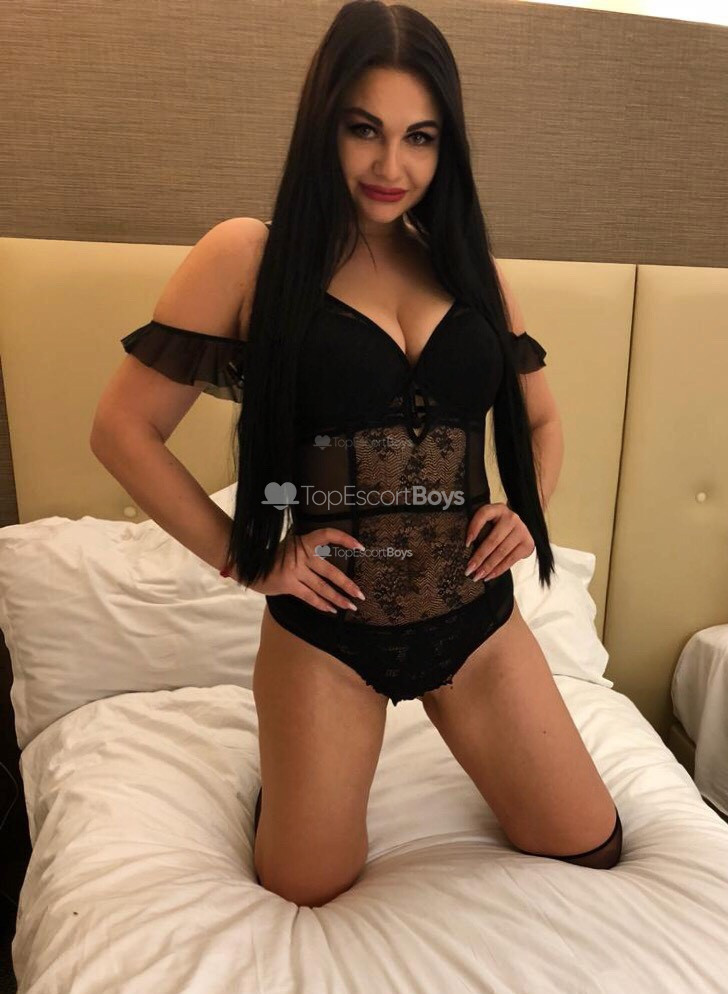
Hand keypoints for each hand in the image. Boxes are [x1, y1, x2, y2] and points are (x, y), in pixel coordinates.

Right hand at [227, 529, 366, 613]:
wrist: (247, 565)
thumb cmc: (272, 557)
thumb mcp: (289, 547)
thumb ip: (306, 552)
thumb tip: (328, 564)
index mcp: (303, 541)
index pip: (327, 535)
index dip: (344, 539)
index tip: (360, 547)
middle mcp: (301, 555)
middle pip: (330, 571)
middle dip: (347, 584)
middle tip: (360, 594)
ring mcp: (295, 571)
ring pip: (322, 587)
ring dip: (338, 598)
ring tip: (350, 606)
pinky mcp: (288, 584)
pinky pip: (309, 596)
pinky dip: (321, 604)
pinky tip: (332, 610)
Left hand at [464, 502, 534, 581]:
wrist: (519, 530)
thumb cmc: (498, 527)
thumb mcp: (489, 522)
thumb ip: (480, 529)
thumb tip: (465, 548)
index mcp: (498, 509)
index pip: (484, 514)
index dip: (474, 528)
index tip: (466, 543)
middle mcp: (511, 518)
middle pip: (493, 540)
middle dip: (479, 557)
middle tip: (469, 569)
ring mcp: (521, 530)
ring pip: (501, 552)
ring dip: (488, 566)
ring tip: (477, 576)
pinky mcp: (527, 544)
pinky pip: (511, 559)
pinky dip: (499, 570)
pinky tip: (489, 576)